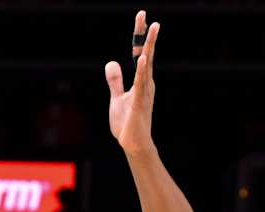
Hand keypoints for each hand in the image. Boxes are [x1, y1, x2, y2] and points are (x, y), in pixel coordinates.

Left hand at [105, 10, 159, 155]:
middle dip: (145, 34)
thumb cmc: (126, 123)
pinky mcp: (140, 103)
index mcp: (140, 80)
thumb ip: (115, 81)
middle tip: (145, 15)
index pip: (139, 53)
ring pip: (147, 65)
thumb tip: (111, 62)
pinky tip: (142, 59)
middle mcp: (146, 82)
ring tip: (153, 28)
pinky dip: (141, 71)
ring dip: (149, 47)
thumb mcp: (117, 98)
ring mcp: (144, 92)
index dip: (139, 35)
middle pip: (146, 53)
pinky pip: (141, 84)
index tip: (142, 17)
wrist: (132, 144)